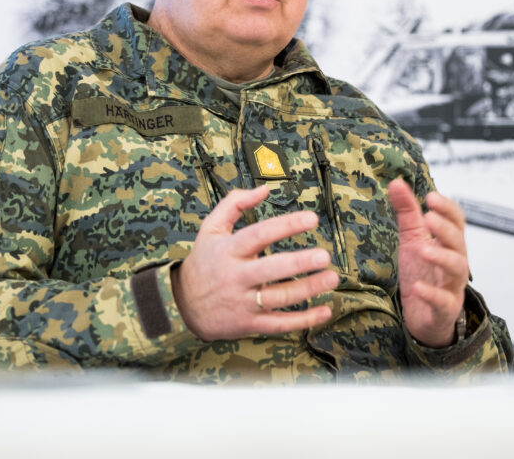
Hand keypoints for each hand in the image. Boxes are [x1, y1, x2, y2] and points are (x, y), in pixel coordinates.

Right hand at [171, 186, 337, 340]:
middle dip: (300, 262)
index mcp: (229, 250)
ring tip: (332, 278)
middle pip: (271, 269)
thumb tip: (264, 190)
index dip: (286, 226)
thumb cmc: (203, 261)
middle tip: (324, 256)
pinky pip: (278, 324)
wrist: (181, 304)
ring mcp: (242, 302)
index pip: (259, 234)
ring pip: (279, 297)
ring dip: (308, 289)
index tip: (311, 219)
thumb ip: (234, 203)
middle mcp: (236, 276)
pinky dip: (303, 320)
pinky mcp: (248, 324)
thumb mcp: (210, 228)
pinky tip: (324, 312)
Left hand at [390, 179, 468, 347]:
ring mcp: (451, 285)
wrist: (423, 314)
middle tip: (429, 218)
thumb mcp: (412, 238)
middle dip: (445, 230)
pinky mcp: (443, 308)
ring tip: (423, 249)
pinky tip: (417, 287)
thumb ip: (407, 211)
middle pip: (459, 243)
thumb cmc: (422, 271)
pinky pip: (442, 301)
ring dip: (441, 257)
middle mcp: (455, 262)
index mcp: (449, 242)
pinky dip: (431, 294)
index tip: (430, 197)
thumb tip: (396, 182)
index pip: (457, 221)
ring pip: (456, 269)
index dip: (447, 209)